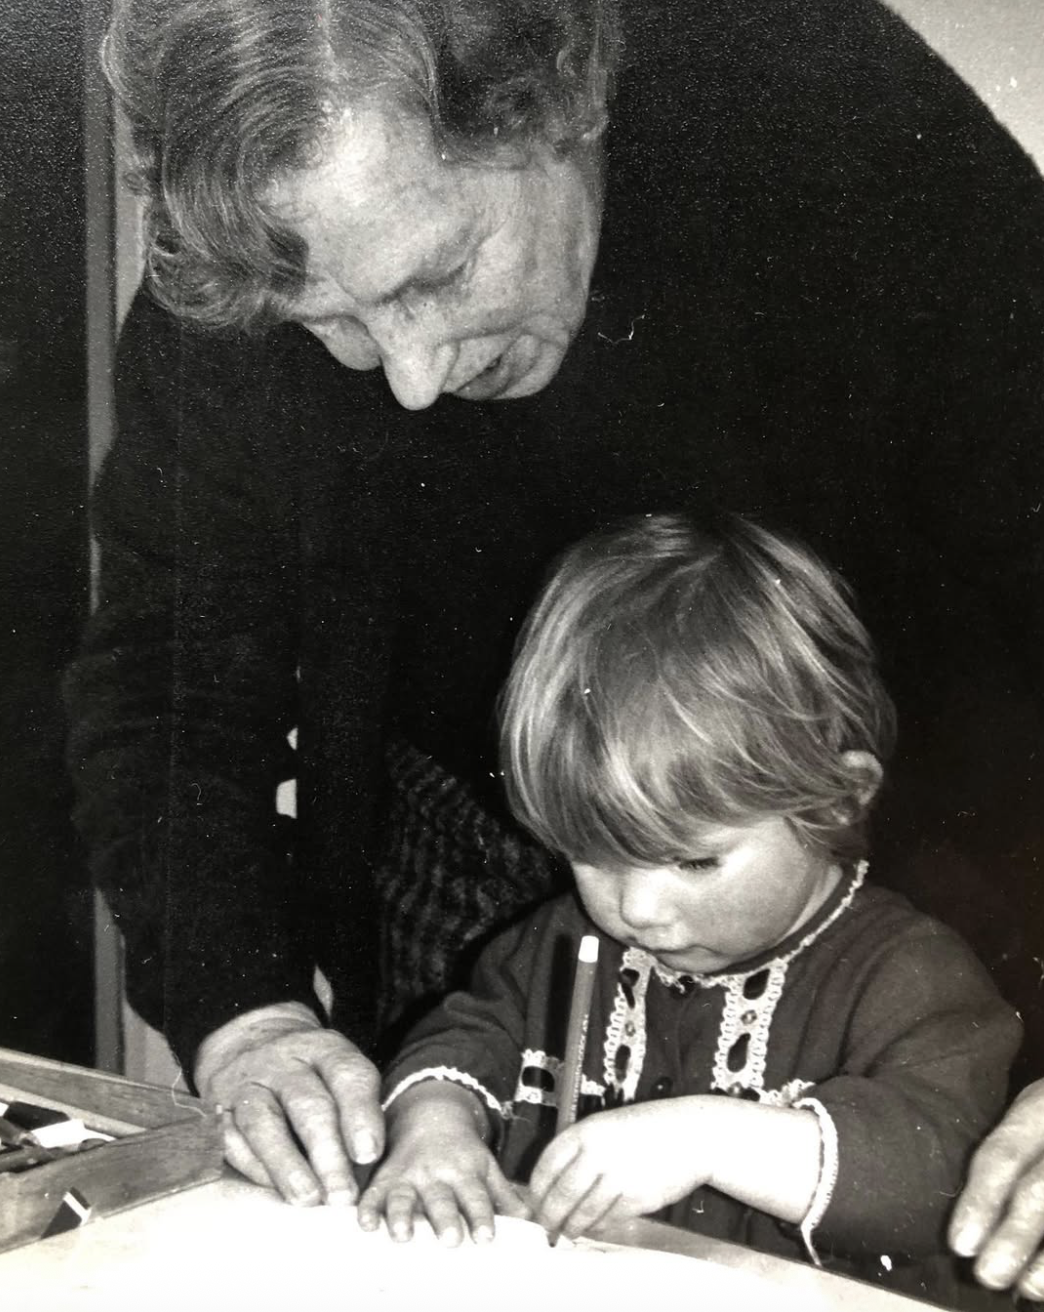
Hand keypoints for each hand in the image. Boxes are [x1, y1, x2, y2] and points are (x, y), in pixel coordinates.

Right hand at [194, 1002, 382, 1207]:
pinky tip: (274, 1190)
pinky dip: (254, 1167)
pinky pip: (231, 1139)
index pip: (347, 1075)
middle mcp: (285, 1060)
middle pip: (308, 1104)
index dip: (360, 1114)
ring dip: (287, 1165)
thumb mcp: (338, 1073)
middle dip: (328, 1153)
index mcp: (325, 1048)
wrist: (249, 1042)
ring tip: (308, 1199)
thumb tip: (368, 1170)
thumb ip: (356, 1112)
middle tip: (343, 1195)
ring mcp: (248, 1082)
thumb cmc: (310, 1073)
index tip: (368, 1154)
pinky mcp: (218, 1107)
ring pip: (264, 1123)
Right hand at [357, 1082, 528, 1245]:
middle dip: (444, 1218)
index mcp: (464, 1171)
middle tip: (449, 1240)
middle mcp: (435, 1174)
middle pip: (440, 1199)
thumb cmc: (462, 1152)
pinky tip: (365, 1225)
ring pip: (403, 1197)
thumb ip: (504, 1195)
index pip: (475, 1196)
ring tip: (402, 1235)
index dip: (481, 1216)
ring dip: (401, 1216)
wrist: (430, 1115)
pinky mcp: (384, 1179)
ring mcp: (407, 1176)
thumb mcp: (487, 1166)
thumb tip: (532, 1222)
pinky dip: (367, 1210)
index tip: (486, 1237)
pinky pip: (373, 1195)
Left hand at [527, 1101, 707, 1239]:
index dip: (535, 1189)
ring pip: (582, 1212)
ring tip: (568, 1232)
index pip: (547, 1164)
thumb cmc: (649, 1129)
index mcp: (587, 1130)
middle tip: (545, 1226)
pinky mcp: (637, 1197)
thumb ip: (582, 1150)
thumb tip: (553, 1183)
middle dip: (548, 1216)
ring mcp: (618, 1175)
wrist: (692, 1134)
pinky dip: (597, 1228)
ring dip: (571, 1227)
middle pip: (561, 1193)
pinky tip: (595, 1227)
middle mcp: (599, 1152)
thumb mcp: (608, 1125)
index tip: (532, 1202)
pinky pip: (608, 1220)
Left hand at [950, 1080, 1043, 1298]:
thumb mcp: (1035, 1108)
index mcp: (1040, 1106)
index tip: (961, 1244)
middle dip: (1013, 1237)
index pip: (1005, 1154)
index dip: (981, 1200)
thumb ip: (1011, 1152)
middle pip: (1039, 1190)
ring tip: (1028, 1288)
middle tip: (988, 1275)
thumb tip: (972, 1222)